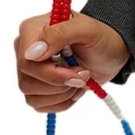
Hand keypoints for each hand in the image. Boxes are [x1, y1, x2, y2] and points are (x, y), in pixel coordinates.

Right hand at [14, 13, 129, 112]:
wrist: (109, 54)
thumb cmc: (100, 38)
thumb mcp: (87, 29)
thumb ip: (58, 34)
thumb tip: (32, 53)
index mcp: (31, 31)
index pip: (27, 62)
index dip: (52, 73)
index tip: (78, 70)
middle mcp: (25, 50)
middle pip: (27, 81)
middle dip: (61, 84)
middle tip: (83, 73)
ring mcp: (29, 70)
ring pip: (32, 96)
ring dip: (62, 93)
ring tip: (79, 79)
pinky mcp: (36, 88)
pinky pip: (39, 105)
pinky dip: (62, 102)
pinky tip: (73, 88)